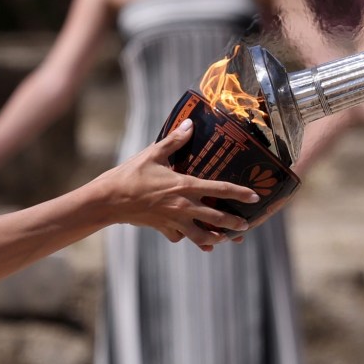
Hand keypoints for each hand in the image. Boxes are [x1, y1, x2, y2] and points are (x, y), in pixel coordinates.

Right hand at [95, 119, 258, 250]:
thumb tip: (190, 123)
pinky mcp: (163, 228)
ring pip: (200, 235)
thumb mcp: (154, 153)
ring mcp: (173, 220)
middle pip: (216, 218)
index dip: (240, 194)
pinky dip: (188, 239)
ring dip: (215, 238)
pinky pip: (179, 237)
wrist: (108, 200)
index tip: (255, 198)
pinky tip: (193, 240)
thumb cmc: (130, 174)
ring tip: (225, 240)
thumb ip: (174, 140)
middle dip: (233, 223)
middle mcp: (183, 206)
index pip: (220, 190)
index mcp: (185, 186)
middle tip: (246, 226)